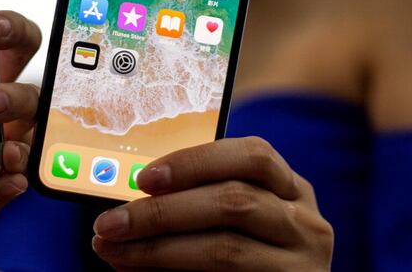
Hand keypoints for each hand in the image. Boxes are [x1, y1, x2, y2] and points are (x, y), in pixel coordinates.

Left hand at [92, 137, 333, 270]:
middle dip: (160, 212)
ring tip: (114, 252)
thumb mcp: (228, 218)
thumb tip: (125, 201)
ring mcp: (303, 265)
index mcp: (289, 186)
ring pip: (225, 250)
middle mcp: (305, 222)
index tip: (142, 178)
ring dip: (158, 250)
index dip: (195, 162)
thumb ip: (192, 200)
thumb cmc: (240, 252)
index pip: (252, 155)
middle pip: (233, 201)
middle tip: (109, 224)